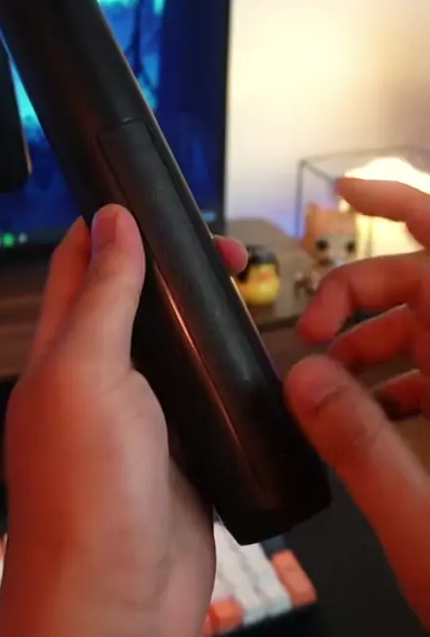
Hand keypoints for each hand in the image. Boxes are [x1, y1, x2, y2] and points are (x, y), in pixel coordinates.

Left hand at [0, 207, 246, 636]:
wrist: (118, 597)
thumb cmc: (83, 493)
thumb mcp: (85, 373)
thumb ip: (101, 296)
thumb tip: (111, 222)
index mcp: (61, 351)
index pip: (78, 266)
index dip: (107, 226)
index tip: (146, 198)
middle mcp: (98, 376)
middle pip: (136, 300)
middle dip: (174, 266)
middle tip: (223, 251)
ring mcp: (142, 412)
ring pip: (175, 345)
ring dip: (203, 315)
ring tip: (242, 290)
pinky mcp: (182, 444)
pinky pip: (204, 393)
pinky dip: (225, 368)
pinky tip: (250, 354)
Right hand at [286, 178, 429, 628]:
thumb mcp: (429, 526)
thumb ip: (363, 449)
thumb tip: (303, 380)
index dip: (396, 202)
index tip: (343, 192)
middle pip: (419, 284)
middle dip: (353, 297)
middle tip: (306, 340)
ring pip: (424, 327)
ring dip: (368, 343)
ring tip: (323, 382)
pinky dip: (394, 378)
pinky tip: (362, 412)